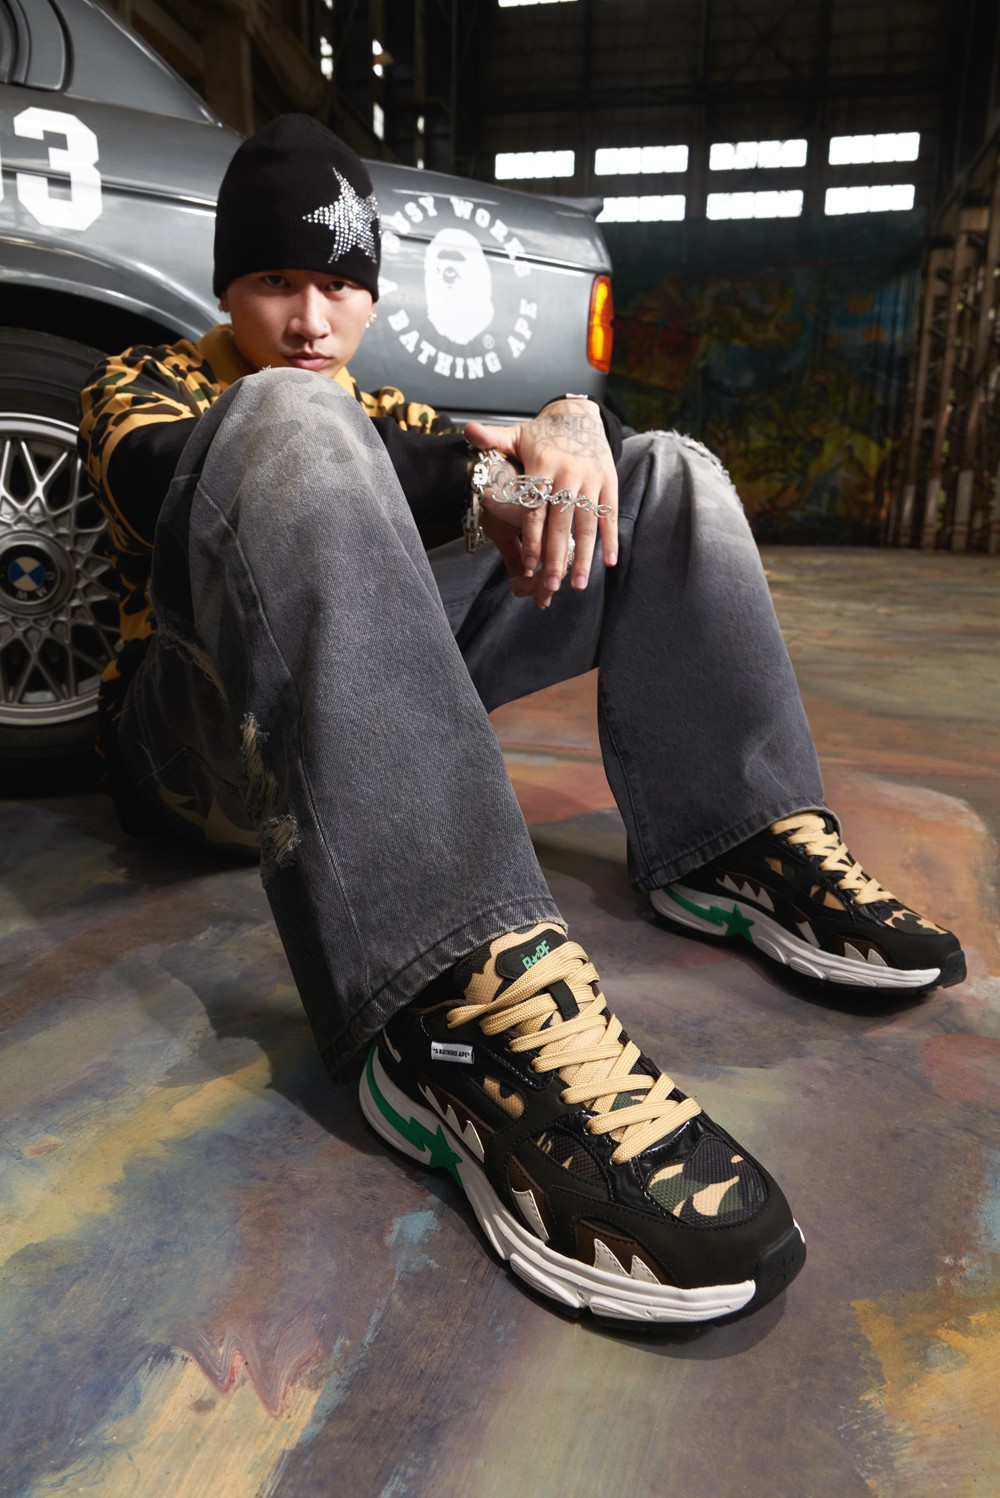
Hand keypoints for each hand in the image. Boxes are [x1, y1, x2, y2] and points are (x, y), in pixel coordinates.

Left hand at [464, 399, 617, 609]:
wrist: (580, 414)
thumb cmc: (542, 434)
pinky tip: (608, 564)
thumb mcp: (516, 434)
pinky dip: (611, 539)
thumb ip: (492, 437)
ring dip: (584, 556)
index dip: (532, 537)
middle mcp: (569, 472)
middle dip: (557, 556)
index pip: (536, 508)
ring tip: (578, 585)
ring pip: (588, 523)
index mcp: (544, 464)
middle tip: (552, 586)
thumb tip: (467, 430)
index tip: (529, 565)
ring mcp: (591, 479)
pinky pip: (609, 515)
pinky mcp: (609, 482)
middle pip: (561, 521)